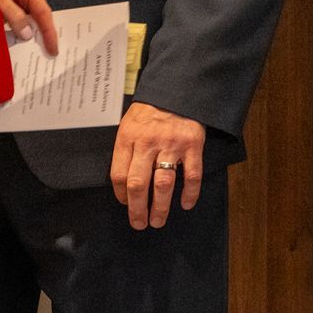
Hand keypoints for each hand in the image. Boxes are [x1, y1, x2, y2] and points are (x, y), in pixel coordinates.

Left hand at [0, 0, 57, 55]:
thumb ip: (13, 14)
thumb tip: (27, 34)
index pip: (43, 11)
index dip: (49, 31)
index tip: (53, 48)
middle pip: (38, 17)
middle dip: (43, 35)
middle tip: (49, 55)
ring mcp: (15, 4)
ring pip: (27, 23)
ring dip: (29, 38)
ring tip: (36, 55)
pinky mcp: (6, 12)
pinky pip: (15, 26)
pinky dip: (17, 37)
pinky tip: (19, 47)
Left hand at [110, 101, 206, 229]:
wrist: (177, 89)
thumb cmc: (150, 111)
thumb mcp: (129, 124)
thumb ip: (126, 150)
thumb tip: (123, 185)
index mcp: (128, 137)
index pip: (119, 175)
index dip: (121, 195)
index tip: (125, 204)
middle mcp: (148, 142)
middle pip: (139, 184)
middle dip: (138, 209)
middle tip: (139, 223)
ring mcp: (171, 144)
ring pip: (163, 184)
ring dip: (160, 208)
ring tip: (158, 221)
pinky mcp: (192, 144)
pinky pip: (192, 175)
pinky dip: (190, 193)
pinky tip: (186, 204)